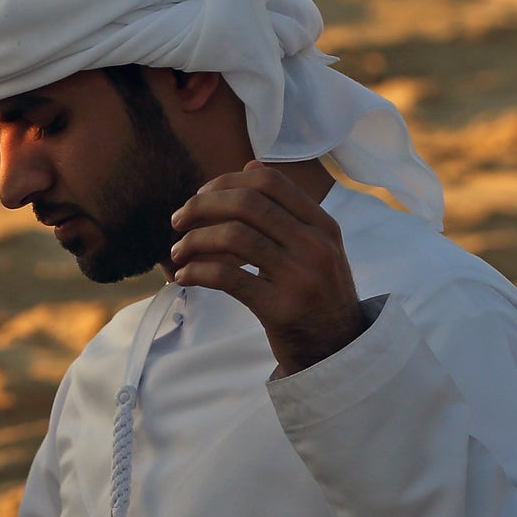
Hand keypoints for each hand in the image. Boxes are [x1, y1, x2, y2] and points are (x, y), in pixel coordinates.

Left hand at [169, 163, 368, 376]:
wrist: (339, 351)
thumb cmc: (319, 298)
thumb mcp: (317, 249)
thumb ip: (287, 212)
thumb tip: (250, 165)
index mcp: (322, 225)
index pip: (269, 182)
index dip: (226, 182)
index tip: (200, 196)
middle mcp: (314, 245)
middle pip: (247, 204)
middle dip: (201, 206)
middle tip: (177, 220)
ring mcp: (299, 276)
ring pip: (233, 237)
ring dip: (194, 241)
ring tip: (178, 253)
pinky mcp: (280, 309)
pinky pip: (227, 278)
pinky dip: (197, 273)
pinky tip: (184, 277)